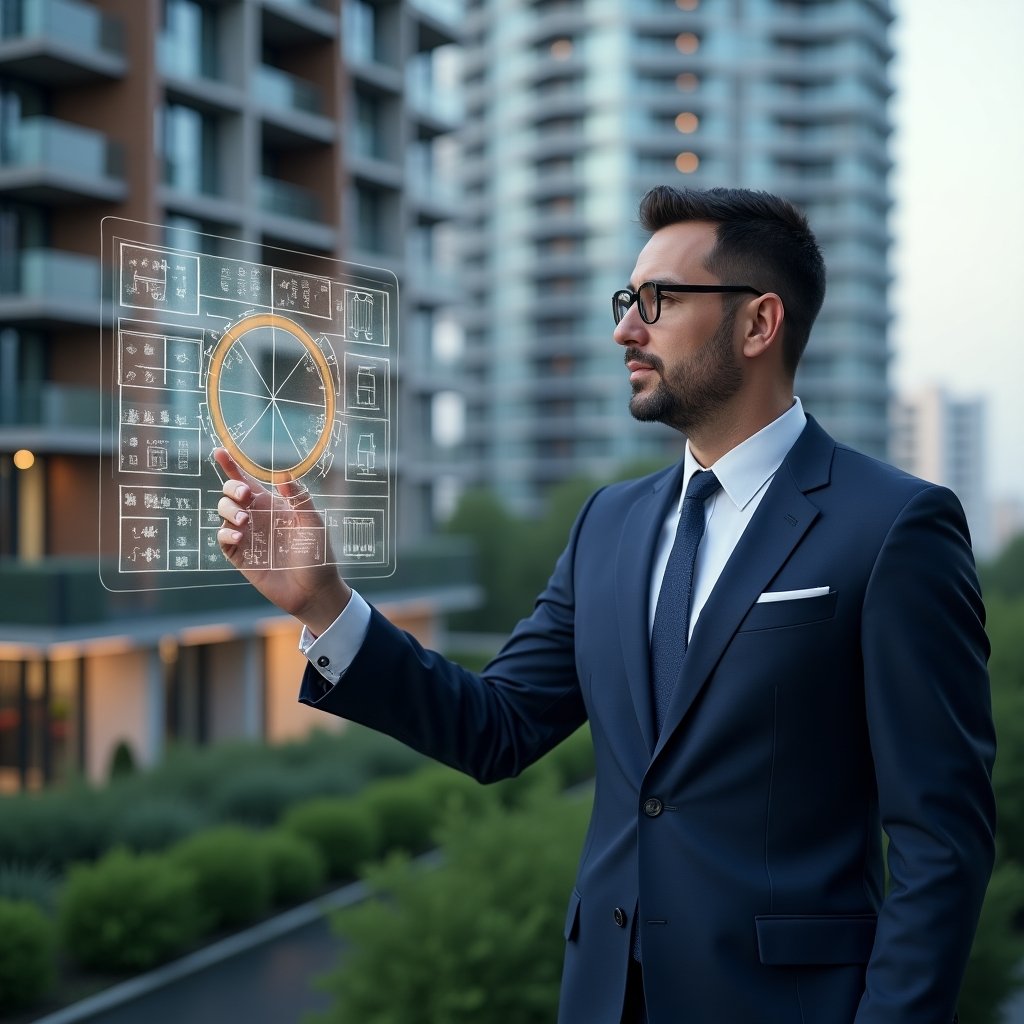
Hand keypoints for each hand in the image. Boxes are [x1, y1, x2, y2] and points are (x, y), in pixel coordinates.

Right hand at [213, 448, 350, 634]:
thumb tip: (282, 476)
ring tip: (245, 520)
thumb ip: (300, 499)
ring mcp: (247, 535)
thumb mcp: (313, 523)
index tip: (220, 451)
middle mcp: (257, 517)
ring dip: (229, 510)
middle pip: (230, 493)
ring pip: (223, 512)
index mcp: (273, 505)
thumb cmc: (318, 554)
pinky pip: (223, 538)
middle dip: (231, 487)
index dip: (232, 465)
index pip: (248, 480)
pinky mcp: (241, 556)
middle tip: (245, 496)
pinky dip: (226, 532)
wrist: (313, 590)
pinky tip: (239, 536)